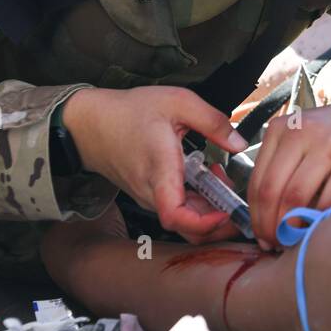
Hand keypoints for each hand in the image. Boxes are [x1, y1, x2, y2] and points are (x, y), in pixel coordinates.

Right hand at [63, 86, 247, 243]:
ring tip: (221, 179)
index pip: (176, 217)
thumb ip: (213, 122)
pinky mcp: (148, 196)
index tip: (226, 212)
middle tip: (238, 199)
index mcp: (159, 170)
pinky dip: (196, 201)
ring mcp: (148, 197)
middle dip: (219, 220)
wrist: (90, 124)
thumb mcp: (177, 102)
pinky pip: (175, 209)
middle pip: (187, 227)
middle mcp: (152, 192)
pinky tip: (205, 178)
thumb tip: (240, 143)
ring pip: (184, 220)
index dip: (204, 223)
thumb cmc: (128, 112)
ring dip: (210, 208)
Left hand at [247, 95, 330, 249]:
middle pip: (271, 190)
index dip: (256, 215)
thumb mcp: (302, 138)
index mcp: (279, 130)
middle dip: (269, 225)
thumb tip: (267, 216)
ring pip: (296, 196)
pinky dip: (321, 219)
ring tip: (294, 240)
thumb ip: (283, 167)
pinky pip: (329, 199)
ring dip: (291, 226)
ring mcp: (327, 145)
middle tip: (275, 244)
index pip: (256, 181)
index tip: (261, 235)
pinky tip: (320, 227)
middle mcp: (299, 133)